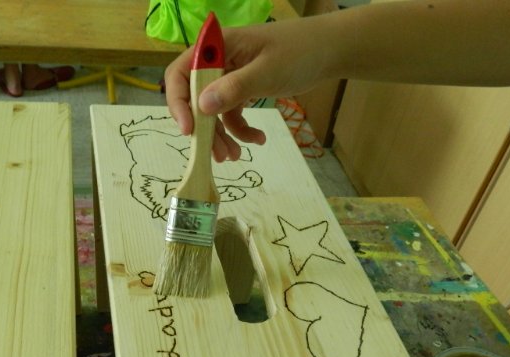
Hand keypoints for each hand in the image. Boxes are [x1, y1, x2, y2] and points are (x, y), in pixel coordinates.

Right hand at [164, 19, 328, 160]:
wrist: (330, 52)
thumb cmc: (300, 53)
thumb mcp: (267, 72)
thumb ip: (235, 88)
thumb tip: (201, 107)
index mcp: (218, 48)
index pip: (182, 72)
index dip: (179, 102)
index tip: (189, 130)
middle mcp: (219, 62)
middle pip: (195, 97)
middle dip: (204, 128)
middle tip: (217, 153)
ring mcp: (231, 76)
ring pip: (213, 111)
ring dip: (221, 135)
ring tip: (236, 155)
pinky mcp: (243, 89)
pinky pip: (232, 113)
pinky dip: (241, 130)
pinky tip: (258, 139)